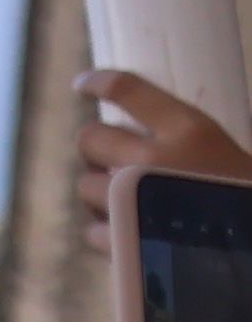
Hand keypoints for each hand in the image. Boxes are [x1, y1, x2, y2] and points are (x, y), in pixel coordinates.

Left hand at [75, 69, 251, 246]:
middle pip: (90, 138)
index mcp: (188, 130)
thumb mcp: (222, 153)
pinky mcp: (120, 238)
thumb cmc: (243, 196)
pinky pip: (91, 229)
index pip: (128, 90)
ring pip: (84, 185)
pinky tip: (129, 233)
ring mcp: (131, 199)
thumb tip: (132, 140)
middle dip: (97, 148)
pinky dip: (106, 232)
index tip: (84, 85)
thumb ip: (179, 143)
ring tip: (129, 203)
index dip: (99, 82)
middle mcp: (153, 158)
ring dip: (100, 193)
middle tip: (112, 160)